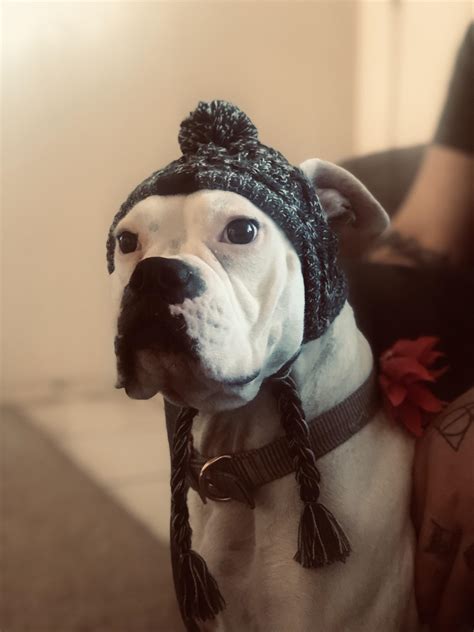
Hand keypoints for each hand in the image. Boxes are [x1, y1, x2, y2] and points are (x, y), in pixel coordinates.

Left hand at [412, 387, 473, 630]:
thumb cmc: (462, 426)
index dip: (429, 592)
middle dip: (454, 610)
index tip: (424, 613)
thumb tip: (417, 532)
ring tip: (464, 622)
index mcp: (447, 502)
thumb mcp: (428, 452)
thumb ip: (421, 494)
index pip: (434, 560)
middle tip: (443, 630)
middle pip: (466, 580)